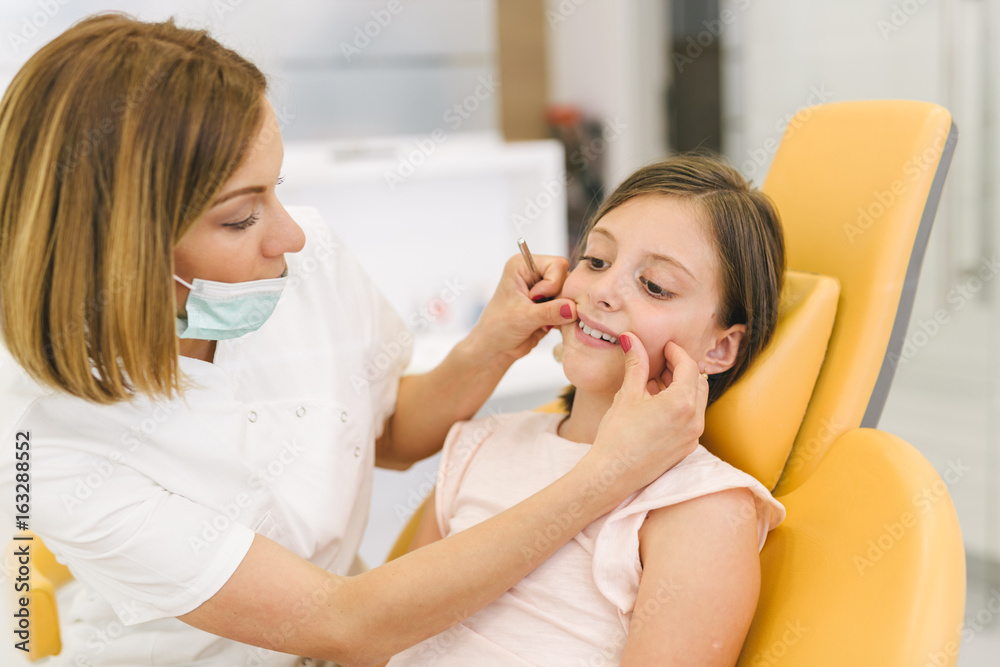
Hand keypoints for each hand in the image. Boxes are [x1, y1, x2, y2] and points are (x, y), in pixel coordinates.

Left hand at [466, 253, 577, 364]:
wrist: (496, 347)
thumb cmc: (499, 327)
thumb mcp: (523, 317)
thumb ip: (549, 311)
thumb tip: (573, 309)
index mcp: (524, 265)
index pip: (557, 265)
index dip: (552, 285)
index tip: (533, 300)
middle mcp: (536, 273)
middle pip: (567, 279)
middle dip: (558, 300)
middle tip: (539, 315)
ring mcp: (545, 290)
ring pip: (571, 295)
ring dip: (561, 312)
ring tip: (542, 323)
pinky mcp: (552, 305)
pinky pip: (571, 308)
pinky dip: (564, 319)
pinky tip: (547, 327)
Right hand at [584, 335, 708, 503]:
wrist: (612, 475)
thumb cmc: (617, 435)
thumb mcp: (627, 394)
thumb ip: (636, 364)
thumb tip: (631, 338)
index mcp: (682, 403)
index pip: (688, 367)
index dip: (676, 352)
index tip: (664, 347)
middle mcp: (694, 420)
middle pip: (697, 383)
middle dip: (681, 369)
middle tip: (660, 362)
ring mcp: (693, 436)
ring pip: (696, 401)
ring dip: (681, 387)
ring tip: (655, 382)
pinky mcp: (686, 448)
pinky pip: (691, 419)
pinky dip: (680, 406)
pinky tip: (657, 404)